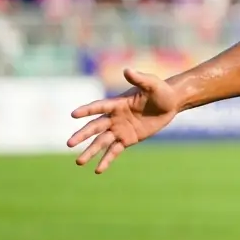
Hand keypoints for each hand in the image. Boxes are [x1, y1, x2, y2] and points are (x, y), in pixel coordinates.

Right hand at [67, 68, 182, 173]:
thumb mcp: (152, 84)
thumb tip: (127, 70)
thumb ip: (140, 79)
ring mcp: (119, 129)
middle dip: (82, 135)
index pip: (99, 107)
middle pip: (95, 127)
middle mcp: (114, 117)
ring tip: (78, 162)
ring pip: (101, 142)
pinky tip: (97, 170)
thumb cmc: (161, 90)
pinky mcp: (127, 139)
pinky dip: (106, 160)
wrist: (170, 103)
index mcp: (118, 103)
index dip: (87, 110)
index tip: (73, 114)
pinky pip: (114, 150)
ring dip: (90, 151)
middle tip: (69, 143)